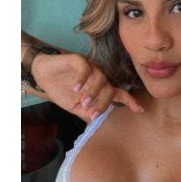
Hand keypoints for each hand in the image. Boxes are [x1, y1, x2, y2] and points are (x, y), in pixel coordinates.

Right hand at [26, 51, 142, 122]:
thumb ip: (86, 112)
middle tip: (92, 112)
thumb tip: (96, 120)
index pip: (118, 94)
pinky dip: (82, 79)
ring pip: (100, 79)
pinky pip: (86, 68)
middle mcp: (98, 78)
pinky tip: (76, 87)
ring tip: (84, 101)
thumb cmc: (60, 90)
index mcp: (99, 89)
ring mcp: (89, 68)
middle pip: (109, 89)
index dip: (129, 101)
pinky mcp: (78, 60)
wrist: (41, 74)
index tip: (138, 110)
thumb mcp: (74, 107)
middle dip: (103, 103)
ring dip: (93, 92)